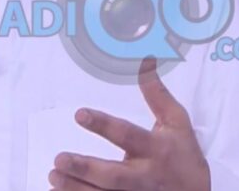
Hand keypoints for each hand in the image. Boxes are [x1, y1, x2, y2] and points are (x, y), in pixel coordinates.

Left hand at [49, 57, 210, 190]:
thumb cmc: (184, 156)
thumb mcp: (177, 122)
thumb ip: (157, 94)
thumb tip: (146, 60)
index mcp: (156, 149)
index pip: (127, 135)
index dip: (103, 125)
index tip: (79, 114)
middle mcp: (144, 176)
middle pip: (113, 175)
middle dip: (86, 168)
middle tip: (60, 159)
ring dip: (76, 188)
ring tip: (53, 175)